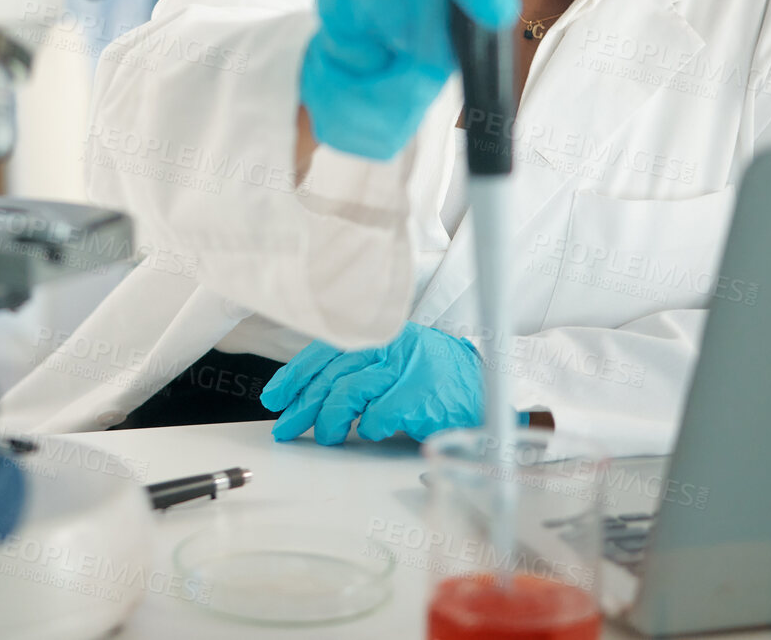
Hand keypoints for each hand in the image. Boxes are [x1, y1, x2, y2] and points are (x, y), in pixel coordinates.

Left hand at [259, 321, 484, 444]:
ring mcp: (407, 369)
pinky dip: (367, 429)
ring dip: (329, 420)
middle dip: (302, 404)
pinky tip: (370, 433)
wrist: (494, 389)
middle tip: (286, 427)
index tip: (276, 396)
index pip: (327, 348)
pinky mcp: (420, 397)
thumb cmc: (443, 379)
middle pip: (332, 373)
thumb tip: (313, 395)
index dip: (296, 373)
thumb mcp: (400, 361)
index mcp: (384, 332)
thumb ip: (362, 370)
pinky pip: (377, 416)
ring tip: (325, 437)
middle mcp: (393, 344)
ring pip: (347, 393)